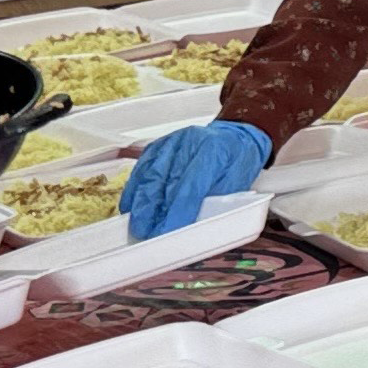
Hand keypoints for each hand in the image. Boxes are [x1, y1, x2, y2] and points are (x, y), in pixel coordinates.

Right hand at [124, 119, 268, 237]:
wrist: (235, 134)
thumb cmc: (238, 161)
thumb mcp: (236, 184)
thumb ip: (214, 202)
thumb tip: (189, 226)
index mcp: (213, 152)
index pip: (189, 187)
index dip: (175, 212)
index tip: (165, 232)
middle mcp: (188, 143)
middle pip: (163, 180)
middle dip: (151, 210)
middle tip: (144, 233)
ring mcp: (171, 142)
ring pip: (149, 174)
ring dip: (139, 201)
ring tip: (135, 223)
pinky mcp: (160, 144)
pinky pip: (142, 167)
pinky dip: (134, 187)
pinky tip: (130, 204)